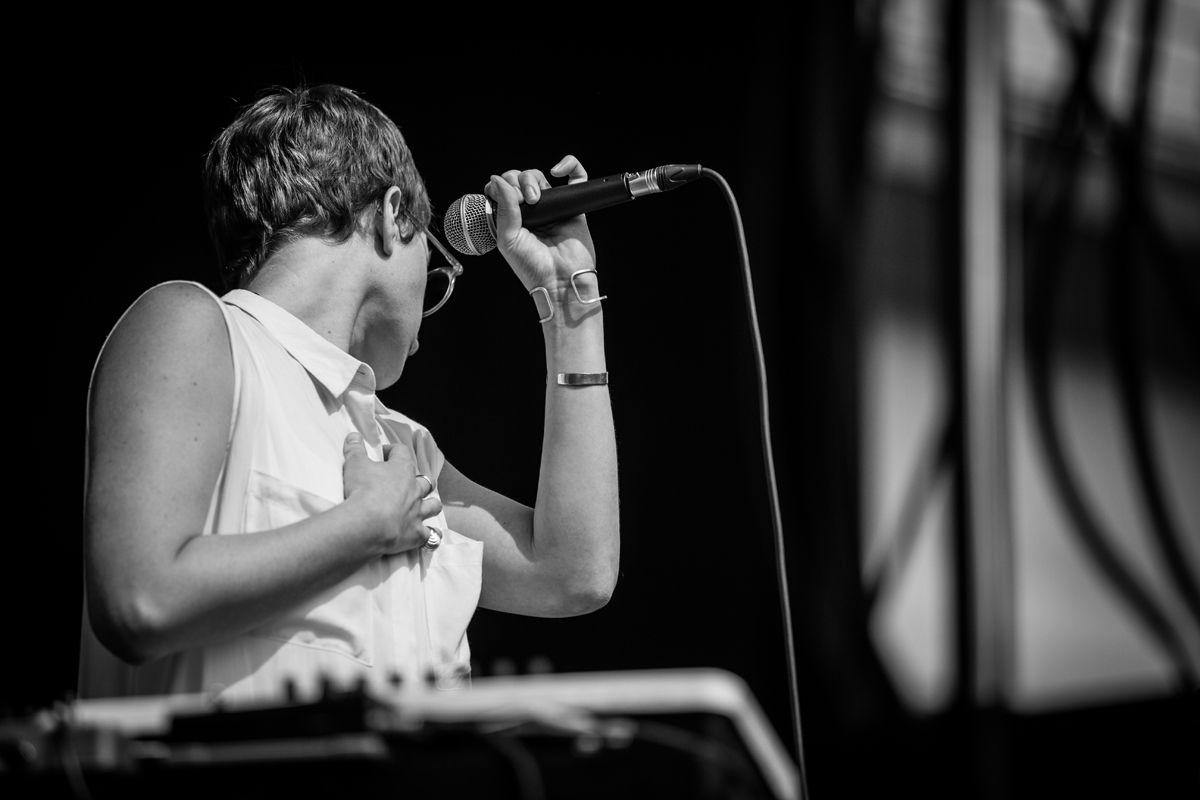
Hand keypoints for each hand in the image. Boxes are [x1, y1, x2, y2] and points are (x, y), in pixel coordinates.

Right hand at [341, 432, 441, 555]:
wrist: (367, 524)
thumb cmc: (362, 490)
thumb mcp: (354, 465)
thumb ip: (354, 449)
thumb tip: (353, 436)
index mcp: (402, 469)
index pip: (402, 452)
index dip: (393, 451)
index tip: (383, 454)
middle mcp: (415, 490)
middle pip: (424, 481)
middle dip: (418, 480)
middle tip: (406, 483)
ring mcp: (418, 512)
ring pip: (433, 505)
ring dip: (430, 505)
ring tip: (423, 506)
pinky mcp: (416, 534)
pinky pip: (430, 536)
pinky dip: (430, 536)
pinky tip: (427, 536)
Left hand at [484, 155, 597, 292]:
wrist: (560, 280)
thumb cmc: (533, 268)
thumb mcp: (508, 239)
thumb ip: (504, 208)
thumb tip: (497, 180)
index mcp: (512, 218)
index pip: (502, 190)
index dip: (500, 187)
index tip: (502, 197)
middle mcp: (531, 211)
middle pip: (519, 179)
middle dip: (517, 183)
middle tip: (524, 202)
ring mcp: (552, 207)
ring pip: (540, 176)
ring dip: (533, 179)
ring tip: (536, 199)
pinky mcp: (573, 205)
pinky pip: (576, 177)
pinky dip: (570, 164)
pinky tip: (558, 170)